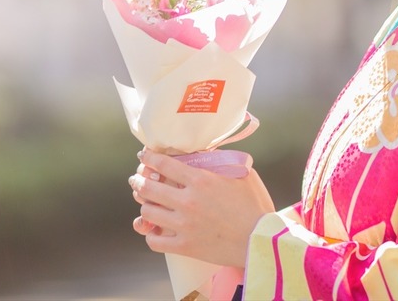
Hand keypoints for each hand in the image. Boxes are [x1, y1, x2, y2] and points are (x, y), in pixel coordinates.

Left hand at [129, 148, 274, 267]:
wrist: (260, 240)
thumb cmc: (255, 206)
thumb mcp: (242, 174)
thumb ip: (222, 161)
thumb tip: (206, 151)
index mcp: (200, 180)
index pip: (163, 164)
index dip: (149, 158)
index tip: (144, 156)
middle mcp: (187, 201)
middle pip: (148, 188)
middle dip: (138, 180)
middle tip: (137, 179)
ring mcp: (184, 225)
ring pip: (147, 213)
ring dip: (143, 205)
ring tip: (145, 202)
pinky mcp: (185, 246)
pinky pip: (155, 241)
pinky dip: (151, 234)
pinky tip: (154, 230)